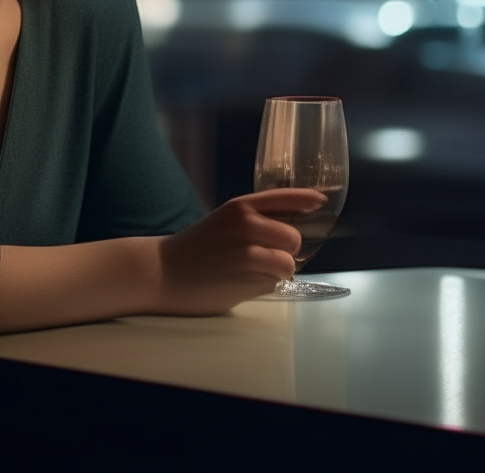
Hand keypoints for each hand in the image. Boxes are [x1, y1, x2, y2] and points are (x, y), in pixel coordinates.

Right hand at [156, 189, 325, 314]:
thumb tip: (291, 227)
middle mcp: (247, 224)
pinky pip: (274, 283)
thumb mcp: (223, 222)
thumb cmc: (195, 249)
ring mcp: (248, 251)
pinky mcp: (248, 278)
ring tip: (254, 272)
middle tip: (268, 256)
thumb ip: (253, 221)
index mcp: (240, 207)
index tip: (321, 202)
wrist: (163, 272)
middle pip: (294, 237)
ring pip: (288, 264)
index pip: (284, 198)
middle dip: (287, 250)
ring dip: (278, 272)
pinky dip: (265, 286)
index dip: (307, 200)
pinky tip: (242, 283)